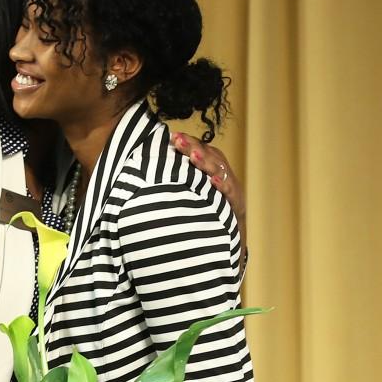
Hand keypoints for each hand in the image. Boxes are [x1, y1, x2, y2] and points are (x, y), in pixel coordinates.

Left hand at [170, 132, 246, 268]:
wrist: (229, 244)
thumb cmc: (204, 217)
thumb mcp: (190, 199)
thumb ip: (177, 185)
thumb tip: (144, 174)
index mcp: (210, 171)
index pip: (200, 151)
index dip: (188, 143)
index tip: (172, 137)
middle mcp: (223, 177)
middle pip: (209, 157)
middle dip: (193, 147)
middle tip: (177, 140)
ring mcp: (231, 191)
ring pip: (220, 171)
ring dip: (206, 163)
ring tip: (193, 156)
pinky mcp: (237, 206)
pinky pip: (230, 194)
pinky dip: (223, 186)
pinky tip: (213, 182)